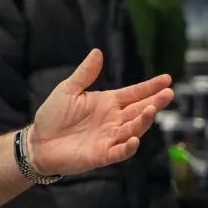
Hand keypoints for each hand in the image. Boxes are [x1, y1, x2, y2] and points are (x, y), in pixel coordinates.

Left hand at [29, 50, 172, 175]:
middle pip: (139, 110)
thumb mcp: (68, 90)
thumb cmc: (53, 116)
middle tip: (168, 93)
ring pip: (133, 129)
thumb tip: (97, 52)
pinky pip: (119, 152)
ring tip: (151, 109)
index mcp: (107, 103)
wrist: (38, 142)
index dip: (149, 87)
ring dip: (143, 121)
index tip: (166, 79)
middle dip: (154, 102)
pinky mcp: (102, 155)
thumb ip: (85, 74)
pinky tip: (135, 139)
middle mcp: (113, 120)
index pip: (133, 94)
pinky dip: (128, 147)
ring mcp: (109, 138)